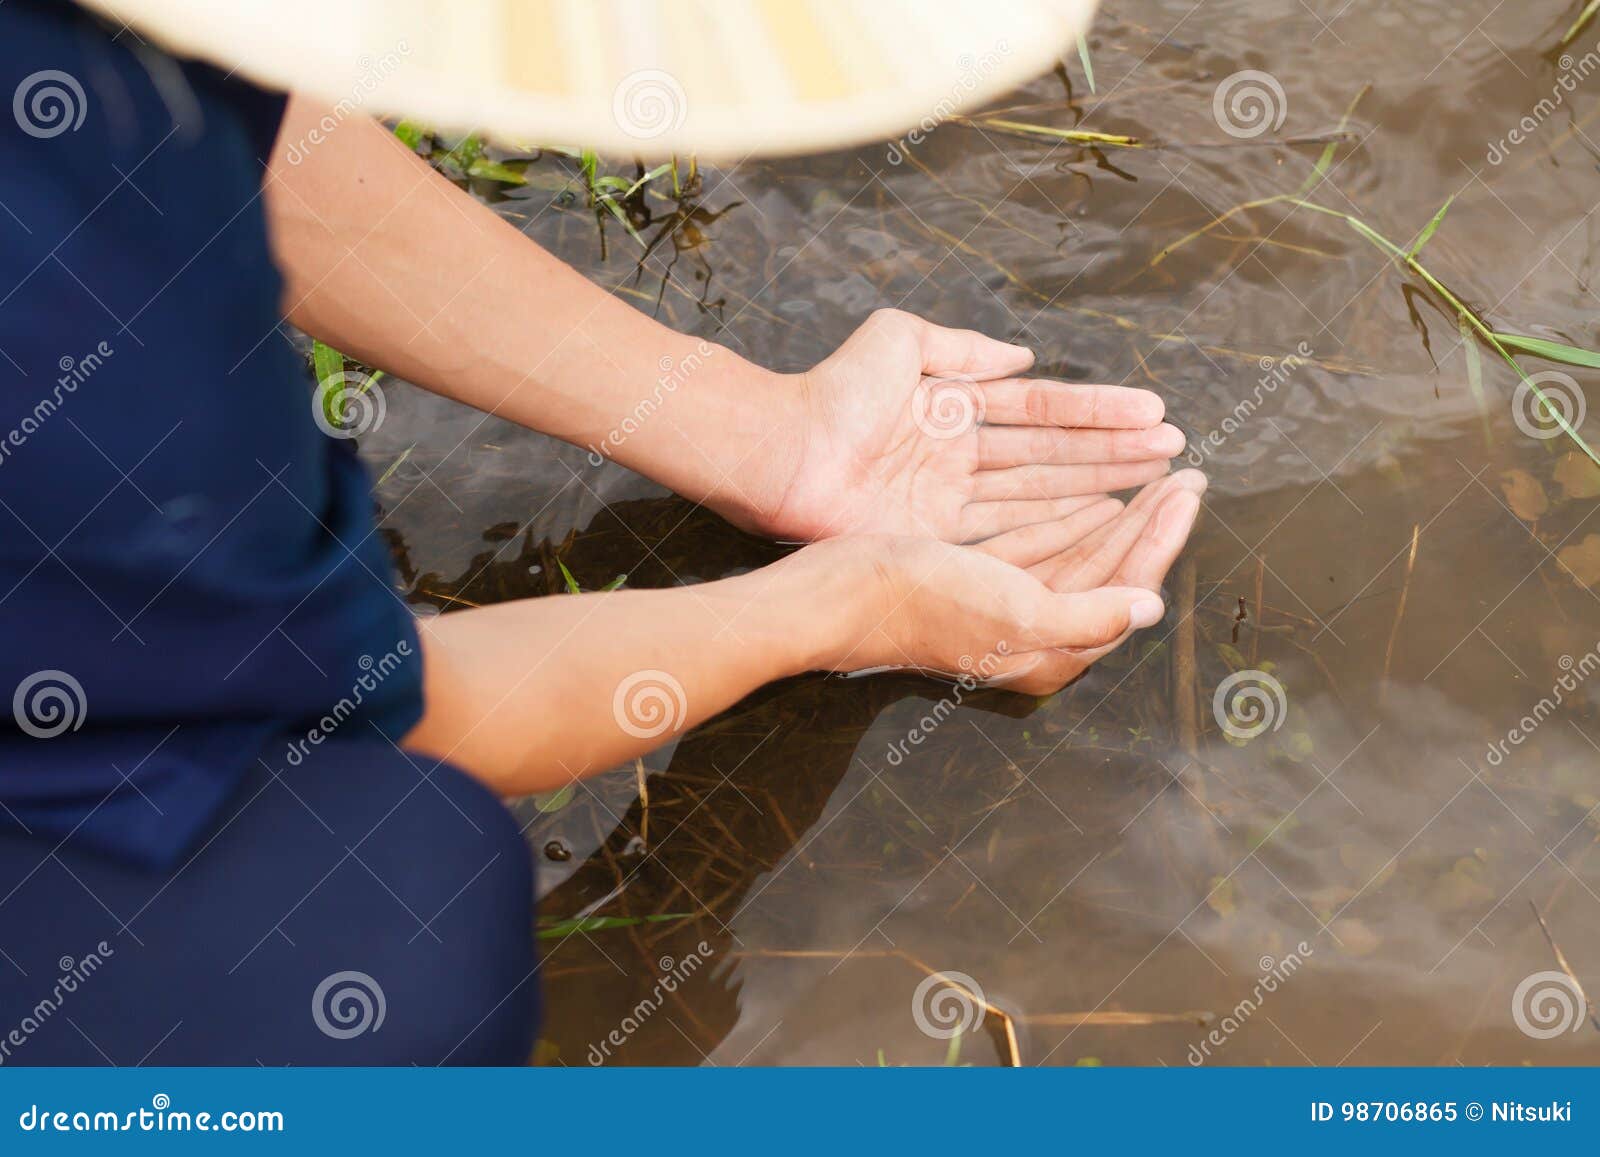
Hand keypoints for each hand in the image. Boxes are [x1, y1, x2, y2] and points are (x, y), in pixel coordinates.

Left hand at [761, 309, 1184, 544]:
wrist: (782, 448)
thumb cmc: (833, 391)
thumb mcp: (900, 341)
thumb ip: (963, 348)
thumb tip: (1021, 356)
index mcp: (954, 406)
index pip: (1040, 410)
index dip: (1096, 411)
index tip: (1152, 412)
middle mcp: (961, 455)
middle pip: (1052, 454)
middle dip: (1115, 452)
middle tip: (1177, 451)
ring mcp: (952, 499)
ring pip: (1041, 492)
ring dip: (1099, 486)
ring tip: (1157, 479)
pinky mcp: (937, 536)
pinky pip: (1009, 529)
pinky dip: (1055, 525)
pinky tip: (1103, 519)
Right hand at [787, 468, 1204, 694]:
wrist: (839, 597)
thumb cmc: (923, 602)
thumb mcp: (1015, 610)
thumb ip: (1090, 614)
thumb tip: (1151, 607)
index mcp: (1051, 651)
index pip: (1128, 589)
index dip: (1162, 539)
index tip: (1188, 490)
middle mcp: (1035, 636)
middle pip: (1111, 572)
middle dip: (1151, 524)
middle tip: (1187, 476)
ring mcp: (1005, 610)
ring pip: (1080, 557)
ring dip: (1119, 518)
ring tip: (1155, 481)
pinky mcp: (978, 584)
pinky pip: (1042, 550)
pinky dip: (1071, 523)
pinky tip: (1096, 499)